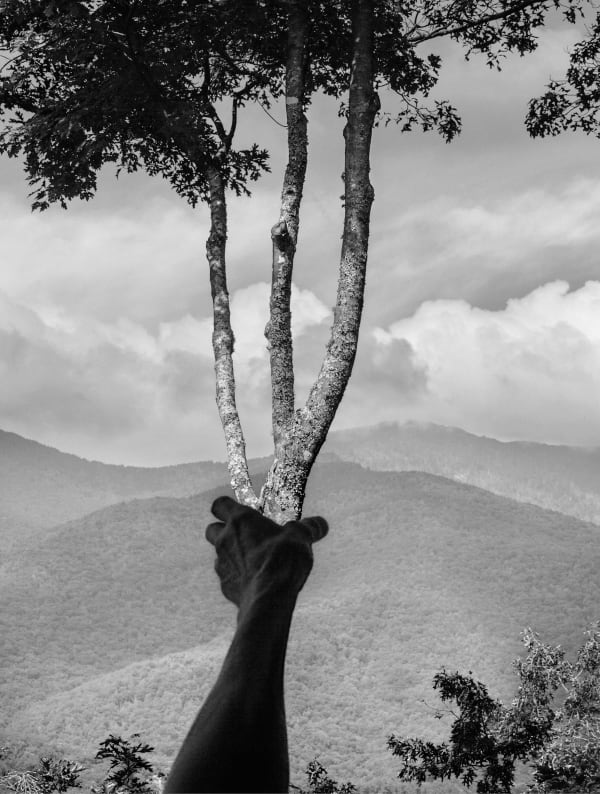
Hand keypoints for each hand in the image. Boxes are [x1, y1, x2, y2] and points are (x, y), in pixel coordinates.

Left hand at [206, 496, 327, 610]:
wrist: (268, 598)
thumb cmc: (282, 559)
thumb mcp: (301, 537)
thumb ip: (309, 527)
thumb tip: (321, 523)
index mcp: (240, 520)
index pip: (219, 504)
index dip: (227, 506)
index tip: (240, 511)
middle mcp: (225, 539)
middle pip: (212, 529)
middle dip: (224, 530)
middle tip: (246, 536)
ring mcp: (222, 563)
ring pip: (218, 554)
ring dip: (231, 554)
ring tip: (254, 560)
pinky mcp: (224, 584)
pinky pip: (227, 575)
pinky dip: (237, 575)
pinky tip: (254, 580)